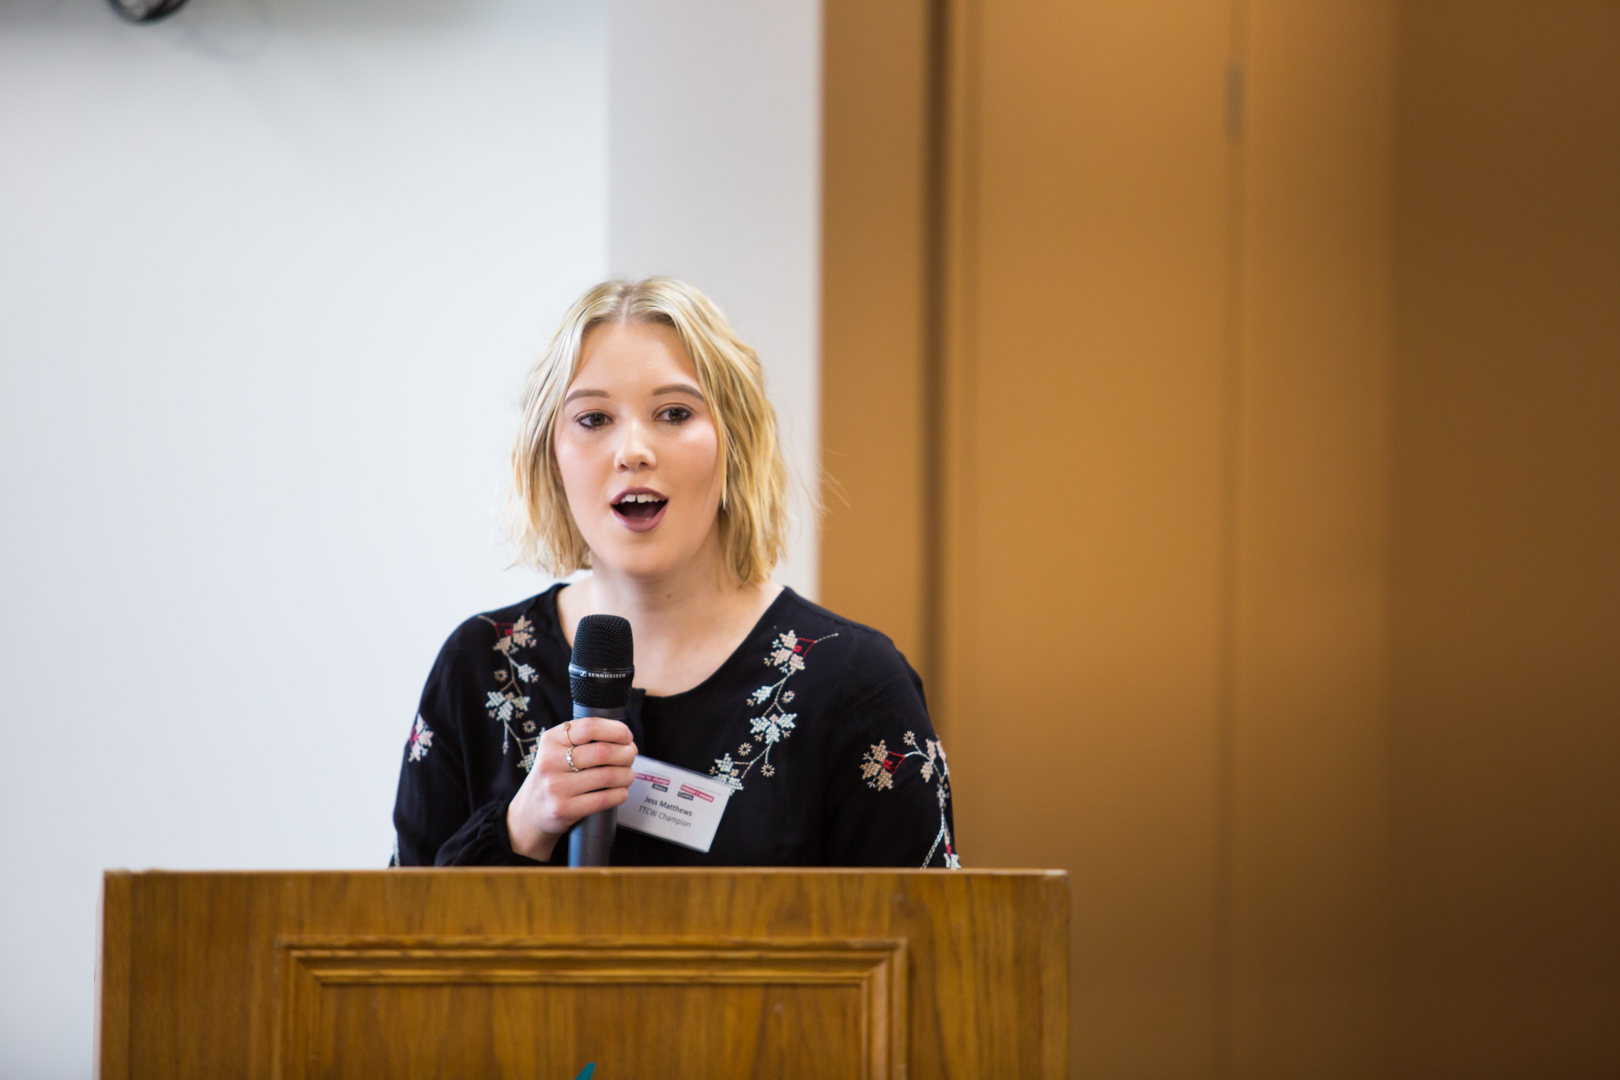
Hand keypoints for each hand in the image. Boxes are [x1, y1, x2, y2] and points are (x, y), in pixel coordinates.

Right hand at [506, 718, 636, 861]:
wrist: (530, 813)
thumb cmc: (554, 777)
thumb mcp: (557, 751)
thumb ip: (583, 740)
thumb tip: (625, 740)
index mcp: (551, 740)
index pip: (590, 727)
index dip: (616, 730)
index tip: (627, 736)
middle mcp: (550, 762)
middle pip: (602, 752)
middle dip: (626, 753)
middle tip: (630, 757)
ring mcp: (556, 787)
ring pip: (608, 776)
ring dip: (627, 775)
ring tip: (627, 775)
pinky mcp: (564, 810)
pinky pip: (604, 799)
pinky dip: (620, 794)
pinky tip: (620, 791)